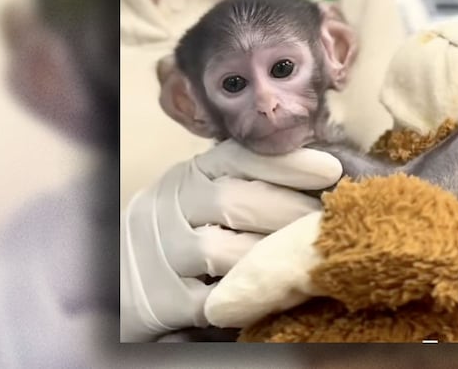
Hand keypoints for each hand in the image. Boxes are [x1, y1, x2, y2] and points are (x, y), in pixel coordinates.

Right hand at [120, 139, 341, 341]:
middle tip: (325, 222)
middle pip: (233, 202)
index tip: (330, 170)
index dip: (286, 163)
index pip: (238, 157)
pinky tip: (275, 293)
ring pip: (221, 251)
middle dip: (288, 212)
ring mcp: (162, 253)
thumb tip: (325, 175)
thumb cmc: (188, 228)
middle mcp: (170, 206)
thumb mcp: (208, 192)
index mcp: (191, 175)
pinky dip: (246, 296)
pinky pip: (212, 299)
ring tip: (304, 259)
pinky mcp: (161, 300)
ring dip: (270, 256)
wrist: (126, 274)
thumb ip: (250, 181)